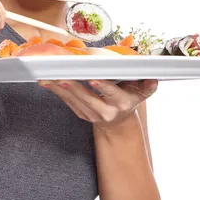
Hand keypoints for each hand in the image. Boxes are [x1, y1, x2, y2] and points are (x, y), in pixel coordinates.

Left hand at [39, 79, 157, 127]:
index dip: (102, 87)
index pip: (111, 94)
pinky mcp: (81, 114)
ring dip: (59, 90)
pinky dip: (56, 92)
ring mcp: (91, 114)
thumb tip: (153, 79)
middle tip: (62, 77)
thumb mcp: (141, 93)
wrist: (119, 121)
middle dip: (74, 88)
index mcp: (121, 103)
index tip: (93, 79)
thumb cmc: (129, 98)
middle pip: (88, 98)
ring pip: (74, 101)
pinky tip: (46, 82)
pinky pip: (67, 102)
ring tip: (47, 79)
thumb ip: (146, 86)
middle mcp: (106, 111)